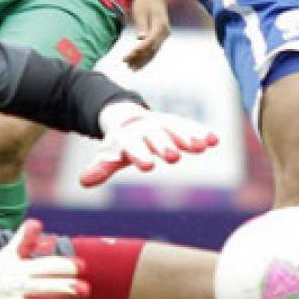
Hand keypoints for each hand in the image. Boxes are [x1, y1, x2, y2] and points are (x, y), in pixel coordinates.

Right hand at [0, 219, 86, 298]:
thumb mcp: (5, 256)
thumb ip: (24, 241)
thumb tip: (37, 223)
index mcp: (18, 268)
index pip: (45, 265)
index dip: (63, 265)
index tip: (82, 267)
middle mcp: (15, 286)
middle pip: (43, 286)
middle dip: (65, 288)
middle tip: (86, 290)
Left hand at [80, 101, 218, 186]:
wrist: (128, 116)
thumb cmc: (122, 142)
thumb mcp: (112, 153)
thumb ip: (101, 167)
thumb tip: (83, 182)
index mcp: (129, 138)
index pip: (133, 147)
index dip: (139, 155)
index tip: (147, 166)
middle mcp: (147, 129)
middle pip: (155, 137)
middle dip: (164, 146)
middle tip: (173, 157)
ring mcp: (163, 124)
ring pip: (175, 129)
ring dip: (188, 137)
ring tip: (202, 146)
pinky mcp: (177, 123)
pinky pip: (189, 126)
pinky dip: (201, 132)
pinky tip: (215, 140)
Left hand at [122, 0, 170, 70]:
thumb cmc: (146, 1)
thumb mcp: (141, 10)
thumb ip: (142, 25)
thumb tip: (141, 38)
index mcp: (160, 25)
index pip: (149, 42)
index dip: (138, 51)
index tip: (127, 56)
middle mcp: (164, 32)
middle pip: (152, 49)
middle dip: (139, 58)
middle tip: (126, 64)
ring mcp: (164, 35)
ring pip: (153, 52)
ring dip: (142, 61)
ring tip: (131, 68)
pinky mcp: (161, 37)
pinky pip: (154, 49)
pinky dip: (146, 57)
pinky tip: (139, 64)